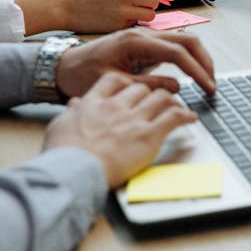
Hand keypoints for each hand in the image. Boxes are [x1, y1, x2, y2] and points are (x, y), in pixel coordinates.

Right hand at [16, 0, 172, 34]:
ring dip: (145, 15)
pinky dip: (132, 24)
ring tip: (131, 13)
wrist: (65, 6)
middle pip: (155, 0)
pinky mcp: (118, 25)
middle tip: (143, 6)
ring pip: (149, 14)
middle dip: (152, 4)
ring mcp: (122, 9)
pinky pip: (136, 25)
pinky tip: (119, 19)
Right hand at [43, 72, 196, 187]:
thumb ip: (71, 113)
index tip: (133, 89)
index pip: (115, 80)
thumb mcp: (60, 126)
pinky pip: (174, 117)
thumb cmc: (64, 154)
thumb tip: (75, 104)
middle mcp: (116, 106)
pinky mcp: (148, 135)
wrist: (74, 170)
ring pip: (161, 98)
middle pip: (142, 88)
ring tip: (177, 107)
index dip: (128, 83)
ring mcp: (134, 119)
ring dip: (172, 102)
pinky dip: (185, 116)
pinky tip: (190, 118)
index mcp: (94, 103)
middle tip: (158, 101)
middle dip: (152, 93)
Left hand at [55, 28, 215, 98]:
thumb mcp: (114, 84)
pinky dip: (187, 58)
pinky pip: (173, 46)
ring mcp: (144, 36)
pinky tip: (192, 73)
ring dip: (198, 58)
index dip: (197, 71)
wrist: (61, 66)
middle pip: (187, 40)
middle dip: (205, 61)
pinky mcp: (144, 44)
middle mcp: (142, 34)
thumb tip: (176, 88)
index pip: (178, 53)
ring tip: (206, 80)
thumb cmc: (80, 74)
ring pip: (183, 40)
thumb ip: (147, 86)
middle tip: (213, 83)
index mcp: (135, 41)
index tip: (208, 87)